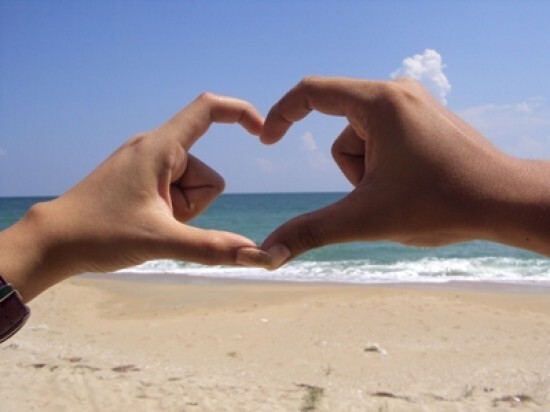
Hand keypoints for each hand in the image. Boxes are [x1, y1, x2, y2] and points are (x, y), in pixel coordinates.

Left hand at [0, 93, 271, 300]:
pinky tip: (145, 222)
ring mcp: (146, 164)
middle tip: (161, 221)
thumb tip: (256, 255)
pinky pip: (175, 191)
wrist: (53, 242)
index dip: (240, 113)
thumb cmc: (99, 235)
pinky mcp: (141, 179)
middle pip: (206, 175)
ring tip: (150, 223)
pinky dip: (171, 211)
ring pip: (191, 188)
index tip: (262, 131)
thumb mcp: (161, 242)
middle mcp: (154, 149)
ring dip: (182, 212)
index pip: (207, 110)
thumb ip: (211, 247)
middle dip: (195, 205)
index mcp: (159, 148)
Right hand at [260, 76, 549, 266]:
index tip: (268, 140)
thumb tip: (266, 253)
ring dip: (370, 173)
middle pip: (340, 131)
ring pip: (362, 141)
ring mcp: (414, 103)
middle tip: (385, 193)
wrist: (505, 202)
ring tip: (404, 190)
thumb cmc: (443, 204)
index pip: (311, 92)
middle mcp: (397, 92)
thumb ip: (310, 231)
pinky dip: (386, 166)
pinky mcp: (423, 118)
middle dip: (353, 172)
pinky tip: (415, 183)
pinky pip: (383, 140)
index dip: (281, 115)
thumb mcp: (366, 218)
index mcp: (379, 102)